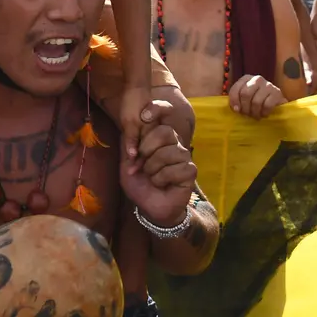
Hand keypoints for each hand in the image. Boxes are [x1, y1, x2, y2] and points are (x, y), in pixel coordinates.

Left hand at [119, 100, 195, 228]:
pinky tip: (163, 184)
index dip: (156, 109)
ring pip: (170, 152)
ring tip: (152, 177)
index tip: (144, 115)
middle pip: (164, 132)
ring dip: (153, 169)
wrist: (148, 206)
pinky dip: (164, 178)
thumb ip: (129, 143)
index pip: (162, 114)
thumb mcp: (126, 162)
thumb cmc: (138, 183)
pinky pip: (178, 168)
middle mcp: (173, 143)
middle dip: (147, 150)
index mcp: (158, 137)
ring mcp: (183, 156)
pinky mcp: (190, 171)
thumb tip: (130, 124)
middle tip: (141, 165)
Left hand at [228, 75, 286, 118]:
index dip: (234, 101)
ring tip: (255, 115)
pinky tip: (263, 114)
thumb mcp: (244, 98)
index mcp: (246, 78)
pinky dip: (264, 113)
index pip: (236, 89)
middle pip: (245, 94)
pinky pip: (267, 105)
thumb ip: (237, 100)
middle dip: (245, 108)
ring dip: (254, 112)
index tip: (236, 110)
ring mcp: (268, 85)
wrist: (276, 101)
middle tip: (247, 114)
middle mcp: (257, 79)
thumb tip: (236, 108)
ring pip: (256, 101)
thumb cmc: (256, 100)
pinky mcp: (277, 93)